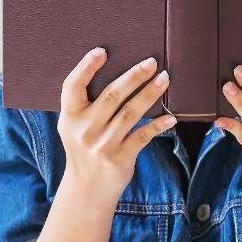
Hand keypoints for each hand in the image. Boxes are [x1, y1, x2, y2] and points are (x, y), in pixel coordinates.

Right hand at [57, 48, 174, 200]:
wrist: (86, 191)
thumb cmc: (84, 150)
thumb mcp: (75, 128)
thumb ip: (87, 105)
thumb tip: (118, 73)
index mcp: (70, 118)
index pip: (72, 86)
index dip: (86, 67)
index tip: (102, 51)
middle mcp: (84, 130)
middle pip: (111, 96)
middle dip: (133, 76)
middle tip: (151, 62)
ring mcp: (102, 145)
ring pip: (130, 113)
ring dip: (150, 94)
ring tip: (164, 79)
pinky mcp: (120, 158)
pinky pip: (142, 136)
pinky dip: (158, 125)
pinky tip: (171, 118)